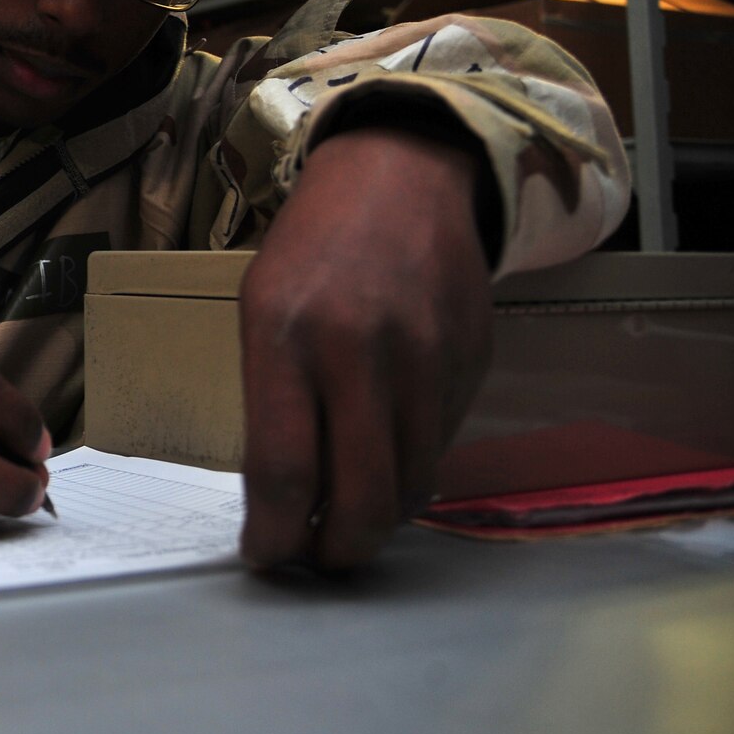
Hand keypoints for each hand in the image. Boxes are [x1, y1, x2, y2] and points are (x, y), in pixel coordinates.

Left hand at [236, 126, 494, 570]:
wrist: (401, 175)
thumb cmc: (313, 248)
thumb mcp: (261, 308)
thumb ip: (269, 398)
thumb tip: (282, 499)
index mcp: (285, 333)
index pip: (283, 468)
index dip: (275, 533)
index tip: (265, 555)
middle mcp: (359, 349)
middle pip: (360, 497)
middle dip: (336, 550)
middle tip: (317, 557)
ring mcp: (425, 357)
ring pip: (411, 483)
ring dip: (379, 519)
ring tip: (350, 518)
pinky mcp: (472, 362)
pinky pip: (441, 447)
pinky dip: (412, 471)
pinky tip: (388, 459)